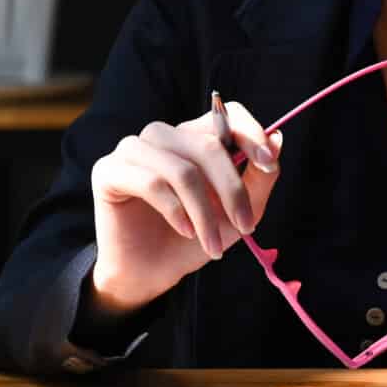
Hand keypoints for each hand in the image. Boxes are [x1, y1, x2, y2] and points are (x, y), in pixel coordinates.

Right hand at [89, 103, 282, 314]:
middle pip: (207, 144)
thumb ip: (259, 178)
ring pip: (182, 169)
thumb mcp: (237, 213)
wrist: (149, 274)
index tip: (267, 164)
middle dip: (232, 190)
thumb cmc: (191, 240)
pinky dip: (175, 211)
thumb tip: (278, 139)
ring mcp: (132, 149)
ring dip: (203, 212)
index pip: (224, 113)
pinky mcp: (108, 170)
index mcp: (191, 137)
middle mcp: (162, 136)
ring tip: (212, 244)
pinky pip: (151, 182)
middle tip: (245, 227)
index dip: (249, 132)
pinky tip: (184, 231)